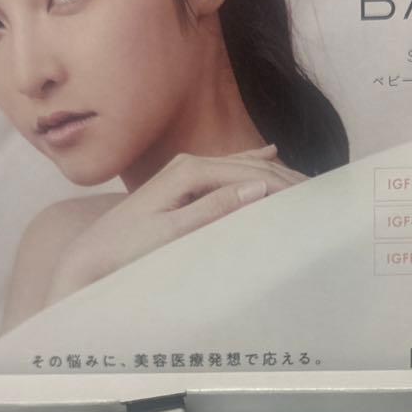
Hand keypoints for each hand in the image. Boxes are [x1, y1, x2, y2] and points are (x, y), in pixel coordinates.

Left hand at [47, 144, 303, 304]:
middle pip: (248, 165)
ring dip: (273, 172)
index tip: (311, 196)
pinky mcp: (182, 184)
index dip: (282, 182)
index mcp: (189, 172)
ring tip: (304, 181)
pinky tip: (269, 154)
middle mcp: (188, 164)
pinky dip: (251, 164)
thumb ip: (214, 209)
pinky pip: (227, 170)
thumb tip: (257, 189)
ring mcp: (184, 171)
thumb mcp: (172, 232)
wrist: (92, 257)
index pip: (248, 173)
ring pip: (240, 166)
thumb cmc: (129, 249)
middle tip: (318, 191)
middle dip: (284, 175)